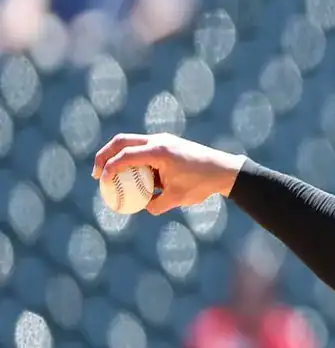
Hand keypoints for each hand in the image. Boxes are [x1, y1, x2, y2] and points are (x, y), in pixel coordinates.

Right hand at [93, 133, 245, 215]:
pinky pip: (144, 150)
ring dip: (120, 158)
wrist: (224, 170)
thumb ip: (156, 205)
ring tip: (115, 180)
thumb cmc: (202, 183)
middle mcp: (158, 141)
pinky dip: (135, 161)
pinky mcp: (167, 144)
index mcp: (159, 151)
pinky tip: (136, 178)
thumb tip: (144, 207)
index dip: (109, 168)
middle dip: (104, 156)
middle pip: (121, 142)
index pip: (125, 156)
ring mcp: (163, 140)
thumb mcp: (177, 199)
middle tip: (97, 175)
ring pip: (131, 143)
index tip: (103, 182)